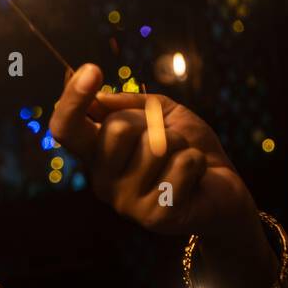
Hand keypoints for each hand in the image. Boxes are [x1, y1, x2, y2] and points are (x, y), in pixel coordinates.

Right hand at [48, 63, 256, 237]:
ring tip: (182, 160)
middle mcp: (102, 181)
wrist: (222, 189)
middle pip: (117, 128)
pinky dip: (197, 161)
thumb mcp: (161, 113)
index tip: (92, 70)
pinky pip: (181, 164)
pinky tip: (194, 179)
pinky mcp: (155, 217)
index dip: (73, 98)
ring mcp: (126, 203)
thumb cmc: (185, 147)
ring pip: (156, 146)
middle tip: (167, 139)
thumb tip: (99, 96)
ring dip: (180, 144)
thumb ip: (130, 104)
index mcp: (96, 153)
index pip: (66, 127)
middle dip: (153, 122)